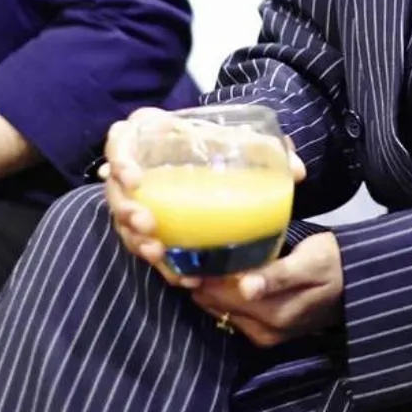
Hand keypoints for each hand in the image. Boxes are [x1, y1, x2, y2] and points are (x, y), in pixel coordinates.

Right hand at [99, 110, 305, 276]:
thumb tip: (297, 171)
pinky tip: (180, 275)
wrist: (215, 165)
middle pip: (113, 191)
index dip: (119, 159)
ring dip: (137, 241)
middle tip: (149, 225)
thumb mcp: (238, 140)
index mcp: (148, 136)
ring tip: (159, 253)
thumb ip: (265, 149)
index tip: (136, 179)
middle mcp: (133, 167)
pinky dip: (161, 264)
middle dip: (126, 211)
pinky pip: (144, 248)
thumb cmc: (218, 143)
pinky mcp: (146, 227)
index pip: (118, 141)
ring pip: (123, 224)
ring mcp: (136, 199)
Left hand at [189, 232, 343, 347]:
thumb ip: (277, 276)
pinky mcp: (267, 333)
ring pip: (219, 310)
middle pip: (214, 304)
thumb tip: (246, 288)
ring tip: (201, 259)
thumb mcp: (310, 261)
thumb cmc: (333, 262)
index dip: (199, 273)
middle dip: (199, 280)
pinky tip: (220, 275)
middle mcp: (264, 331)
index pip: (218, 294)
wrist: (358, 282)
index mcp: (273, 313)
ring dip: (208, 288)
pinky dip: (221, 296)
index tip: (185, 249)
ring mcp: (265, 335)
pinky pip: (231, 314)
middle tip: (187, 251)